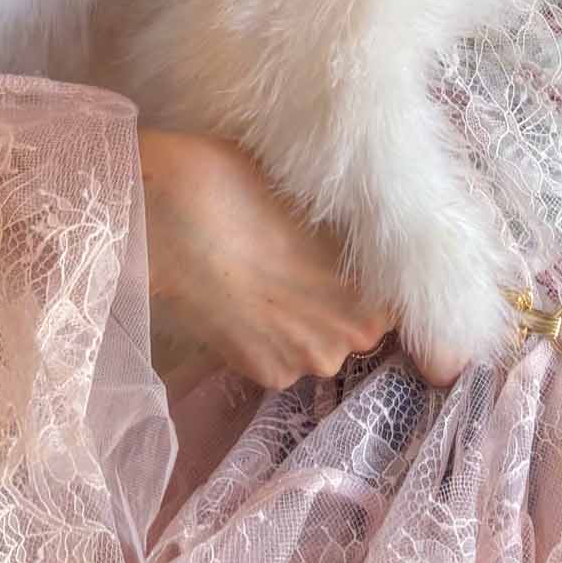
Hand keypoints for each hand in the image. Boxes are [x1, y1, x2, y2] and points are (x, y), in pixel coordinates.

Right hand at [138, 126, 390, 389]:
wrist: (163, 214)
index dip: (375, 278)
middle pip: (360, 326)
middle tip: (308, 263)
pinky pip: (284, 356)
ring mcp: (301, 363)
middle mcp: (346, 343)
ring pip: (320, 342)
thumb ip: (352, 238)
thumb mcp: (320, 201)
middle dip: (342, 301)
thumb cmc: (246, 188)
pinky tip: (249, 297)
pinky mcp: (261, 373)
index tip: (351, 258)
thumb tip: (372, 238)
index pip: (397, 301)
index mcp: (372, 296)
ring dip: (306, 320)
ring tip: (272, 277)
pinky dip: (272, 334)